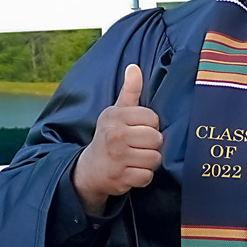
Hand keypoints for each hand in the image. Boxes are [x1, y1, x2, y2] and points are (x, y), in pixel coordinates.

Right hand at [73, 64, 162, 213]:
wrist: (89, 169)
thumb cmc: (110, 135)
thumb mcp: (117, 111)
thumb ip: (130, 91)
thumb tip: (134, 67)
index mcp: (116, 117)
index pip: (153, 119)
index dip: (151, 126)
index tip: (138, 129)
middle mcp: (115, 135)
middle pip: (156, 139)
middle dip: (152, 145)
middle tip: (138, 146)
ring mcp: (117, 158)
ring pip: (154, 159)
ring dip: (149, 161)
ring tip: (136, 158)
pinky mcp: (120, 178)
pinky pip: (147, 176)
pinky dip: (143, 176)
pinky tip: (132, 171)